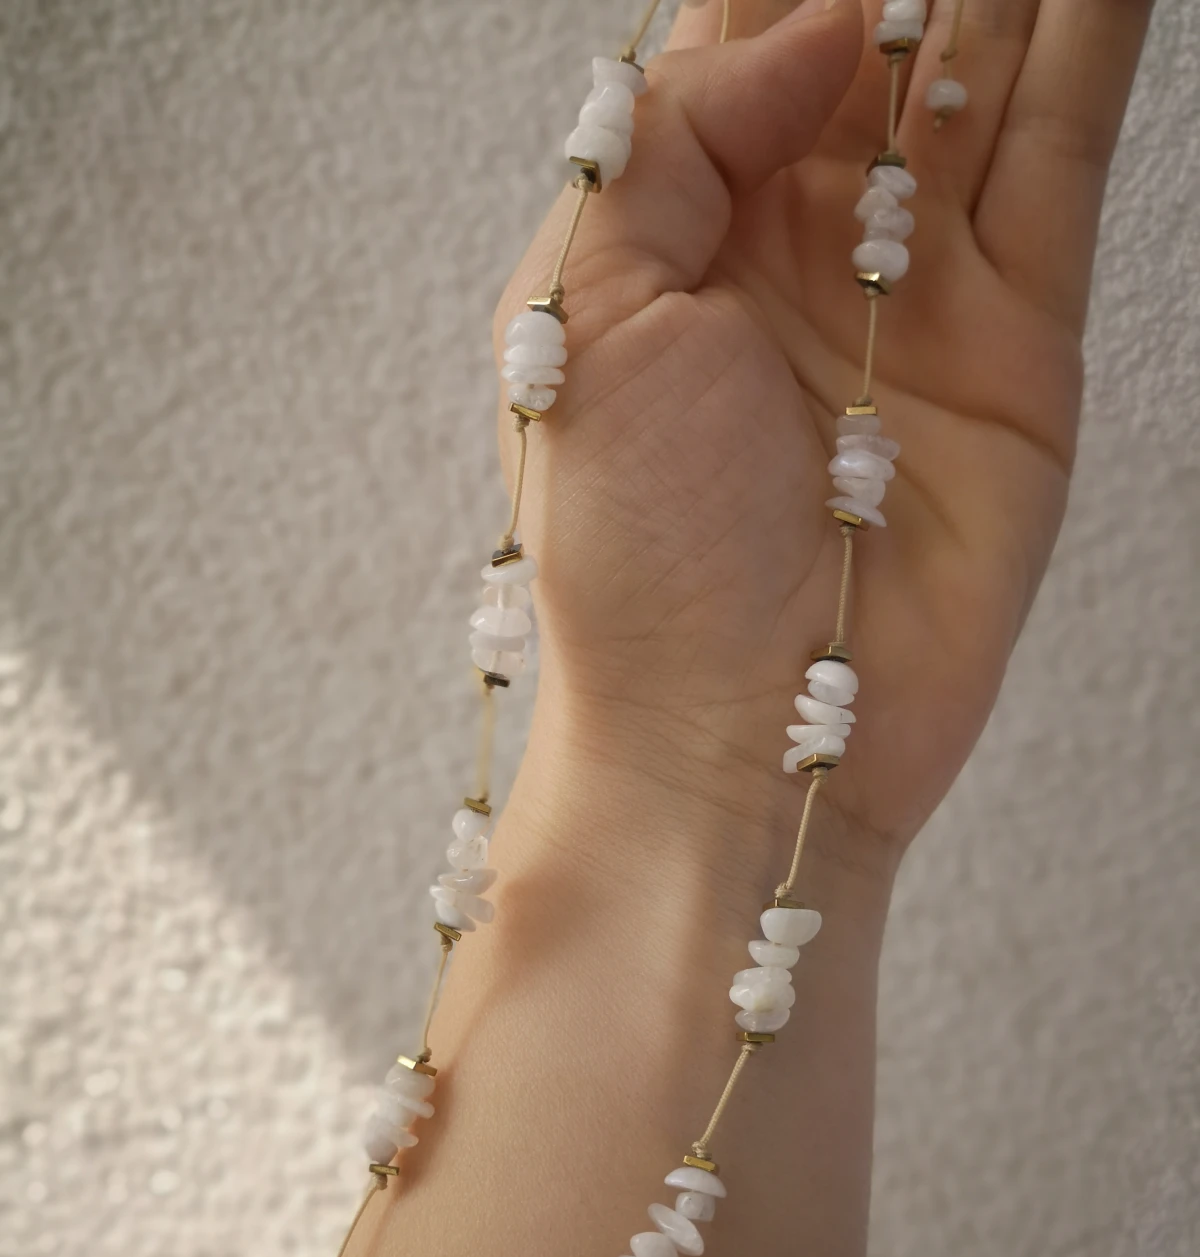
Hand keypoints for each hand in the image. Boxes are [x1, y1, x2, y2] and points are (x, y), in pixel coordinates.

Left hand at [495, 0, 1151, 862]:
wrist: (739, 743)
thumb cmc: (630, 560)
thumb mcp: (583, 323)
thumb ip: (672, 142)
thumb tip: (813, 23)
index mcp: (677, 231)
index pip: (743, 33)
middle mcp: (798, 244)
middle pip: (877, 32)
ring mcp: (918, 290)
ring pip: (982, 75)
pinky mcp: (1021, 344)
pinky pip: (1066, 160)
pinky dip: (1094, 47)